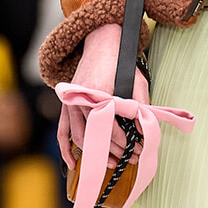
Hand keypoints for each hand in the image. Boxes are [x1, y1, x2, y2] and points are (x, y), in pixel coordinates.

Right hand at [56, 22, 150, 169]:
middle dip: (112, 151)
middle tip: (129, 159)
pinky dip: (65, 149)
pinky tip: (72, 164)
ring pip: (79, 137)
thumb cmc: (119, 61)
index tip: (136, 149)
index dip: (123, 141)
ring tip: (110, 163)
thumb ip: (141, 105)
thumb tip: (144, 130)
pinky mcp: (67, 106)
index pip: (109, 126)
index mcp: (97, 93)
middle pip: (94, 135)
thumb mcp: (136, 80)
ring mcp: (71, 104)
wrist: (100, 43)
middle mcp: (81, 100)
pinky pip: (63, 132)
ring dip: (94, 154)